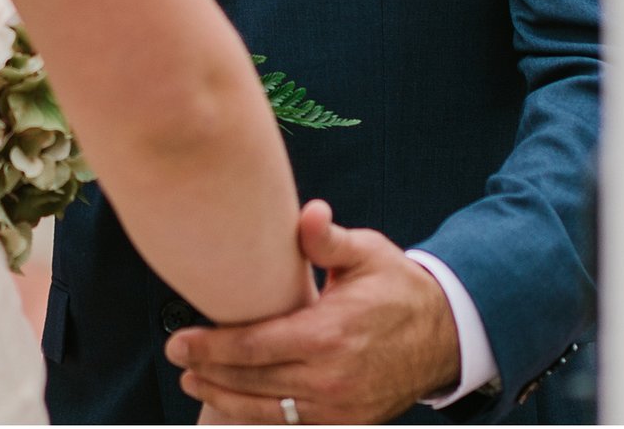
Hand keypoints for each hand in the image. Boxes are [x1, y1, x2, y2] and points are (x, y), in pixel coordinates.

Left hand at [166, 201, 460, 423]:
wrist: (446, 334)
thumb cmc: (397, 287)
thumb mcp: (367, 253)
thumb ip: (329, 238)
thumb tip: (307, 215)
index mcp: (329, 334)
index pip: (254, 347)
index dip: (210, 347)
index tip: (179, 341)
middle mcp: (331, 378)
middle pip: (252, 382)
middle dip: (208, 371)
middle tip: (177, 358)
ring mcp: (340, 408)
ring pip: (268, 411)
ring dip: (225, 399)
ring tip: (195, 382)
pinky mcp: (348, 423)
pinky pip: (293, 425)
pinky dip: (260, 417)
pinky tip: (235, 403)